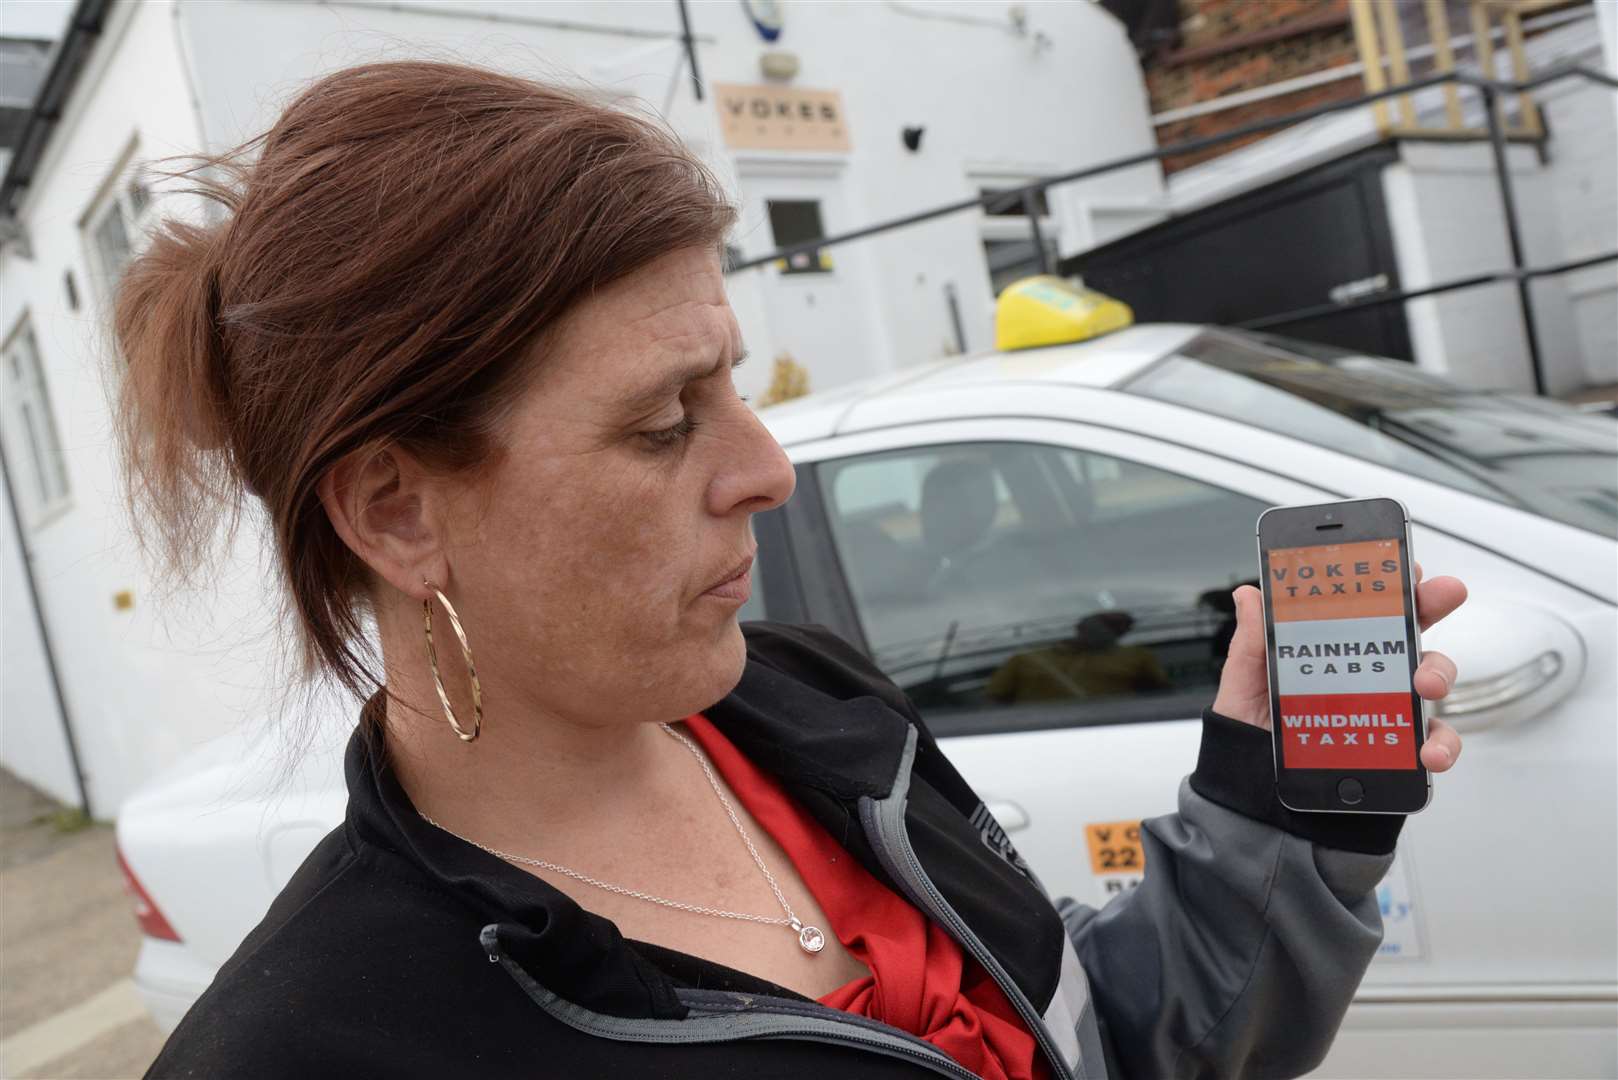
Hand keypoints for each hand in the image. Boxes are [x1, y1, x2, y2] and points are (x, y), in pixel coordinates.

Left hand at [1211, 563, 1467, 771]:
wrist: (1255, 794)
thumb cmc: (1251, 733)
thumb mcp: (1243, 684)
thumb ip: (1251, 642)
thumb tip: (1248, 594)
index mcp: (1330, 649)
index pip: (1365, 607)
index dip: (1389, 581)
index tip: (1406, 563)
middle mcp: (1366, 673)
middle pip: (1408, 631)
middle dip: (1431, 605)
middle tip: (1442, 594)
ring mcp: (1387, 708)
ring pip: (1429, 679)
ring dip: (1438, 673)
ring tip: (1425, 683)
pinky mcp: (1399, 749)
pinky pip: (1432, 742)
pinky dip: (1441, 744)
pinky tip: (1428, 750)